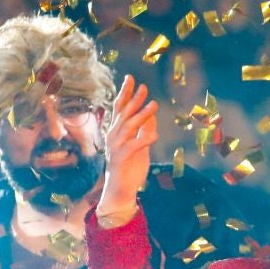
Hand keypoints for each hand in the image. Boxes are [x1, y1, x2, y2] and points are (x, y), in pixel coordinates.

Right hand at [98, 75, 159, 226]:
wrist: (120, 190)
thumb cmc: (129, 167)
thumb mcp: (140, 146)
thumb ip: (143, 131)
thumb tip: (151, 115)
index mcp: (117, 131)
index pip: (120, 108)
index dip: (126, 93)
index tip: (131, 78)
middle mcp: (114, 136)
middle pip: (124, 113)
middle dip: (134, 99)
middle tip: (144, 87)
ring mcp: (116, 146)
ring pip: (129, 127)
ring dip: (142, 115)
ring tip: (154, 105)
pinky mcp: (121, 158)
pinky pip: (134, 146)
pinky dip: (144, 140)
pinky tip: (155, 135)